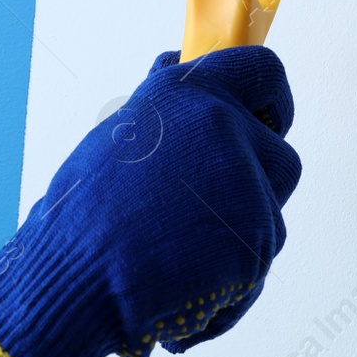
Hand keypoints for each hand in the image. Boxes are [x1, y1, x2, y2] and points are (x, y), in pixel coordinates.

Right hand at [0, 46, 300, 356]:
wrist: (76, 277)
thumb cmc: (83, 214)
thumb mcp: (119, 134)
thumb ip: (168, 108)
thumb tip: (178, 64)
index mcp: (188, 93)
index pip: (263, 71)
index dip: (273, 100)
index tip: (270, 118)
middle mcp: (225, 128)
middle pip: (281, 157)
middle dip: (259, 188)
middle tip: (215, 214)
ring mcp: (247, 184)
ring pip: (269, 217)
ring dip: (237, 240)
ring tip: (177, 257)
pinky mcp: (256, 239)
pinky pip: (256, 266)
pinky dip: (229, 285)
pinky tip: (181, 291)